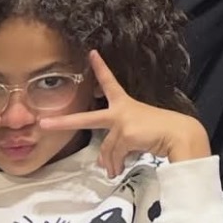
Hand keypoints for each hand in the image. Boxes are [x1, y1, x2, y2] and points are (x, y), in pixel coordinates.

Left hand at [34, 50, 209, 177]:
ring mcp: (121, 122)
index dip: (101, 67)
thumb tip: (105, 162)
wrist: (178, 134)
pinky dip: (117, 166)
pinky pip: (114, 157)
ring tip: (116, 169)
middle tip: (44, 123)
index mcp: (125, 103)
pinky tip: (122, 168)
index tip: (91, 53)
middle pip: (88, 119)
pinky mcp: (125, 135)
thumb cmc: (160, 129)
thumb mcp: (137, 130)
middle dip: (64, 122)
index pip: (110, 82)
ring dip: (111, 162)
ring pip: (105, 150)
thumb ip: (118, 141)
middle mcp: (120, 110)